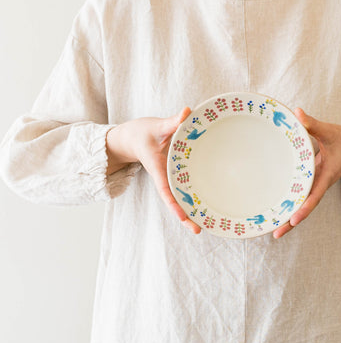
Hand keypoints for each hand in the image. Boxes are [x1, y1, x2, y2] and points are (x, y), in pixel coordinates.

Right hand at [106, 107, 200, 234]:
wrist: (133, 138)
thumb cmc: (143, 133)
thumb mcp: (157, 126)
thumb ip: (172, 121)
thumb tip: (187, 112)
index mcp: (159, 171)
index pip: (166, 191)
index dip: (174, 205)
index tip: (183, 217)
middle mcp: (165, 179)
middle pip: (175, 202)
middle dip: (185, 217)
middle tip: (199, 230)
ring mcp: (170, 179)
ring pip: (181, 200)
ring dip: (191, 212)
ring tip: (206, 226)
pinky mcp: (175, 177)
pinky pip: (184, 190)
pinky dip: (194, 200)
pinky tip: (207, 207)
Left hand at [272, 107, 340, 238]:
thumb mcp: (330, 131)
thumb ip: (313, 124)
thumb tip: (297, 113)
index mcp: (326, 176)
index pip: (315, 196)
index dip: (304, 208)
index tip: (293, 220)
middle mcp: (319, 185)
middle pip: (304, 208)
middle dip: (291, 222)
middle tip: (275, 235)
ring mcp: (315, 187)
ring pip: (301, 206)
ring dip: (288, 219)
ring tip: (271, 232)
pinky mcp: (311, 185)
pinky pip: (300, 199)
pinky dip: (289, 207)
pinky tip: (276, 213)